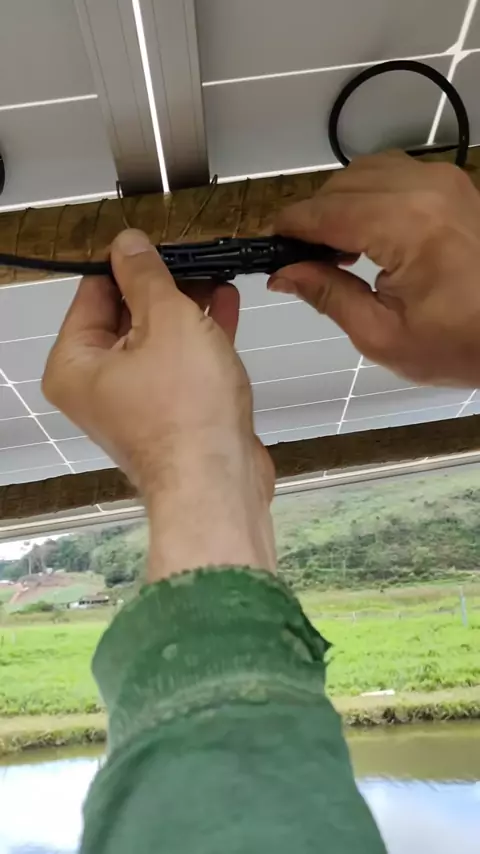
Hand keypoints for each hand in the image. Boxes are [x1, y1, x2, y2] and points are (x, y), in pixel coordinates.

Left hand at [43, 230, 274, 578]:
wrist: (219, 481)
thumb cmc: (186, 412)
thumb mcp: (166, 321)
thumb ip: (146, 277)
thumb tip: (128, 244)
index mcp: (76, 364)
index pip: (93, 293)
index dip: (127, 264)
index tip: (156, 242)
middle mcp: (99, 385)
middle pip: (126, 315)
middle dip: (162, 286)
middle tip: (192, 256)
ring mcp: (137, 401)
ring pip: (159, 338)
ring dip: (187, 307)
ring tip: (214, 274)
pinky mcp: (172, 411)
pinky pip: (181, 363)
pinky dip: (201, 336)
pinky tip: (225, 306)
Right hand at [269, 151, 479, 386]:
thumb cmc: (461, 345)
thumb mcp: (382, 335)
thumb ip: (328, 296)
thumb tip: (284, 274)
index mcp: (408, 225)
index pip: (326, 212)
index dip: (290, 229)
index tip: (270, 249)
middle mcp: (426, 189)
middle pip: (341, 185)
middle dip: (314, 219)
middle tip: (304, 262)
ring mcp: (444, 181)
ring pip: (365, 172)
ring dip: (340, 204)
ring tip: (336, 251)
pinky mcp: (454, 185)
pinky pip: (394, 174)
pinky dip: (369, 196)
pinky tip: (367, 234)